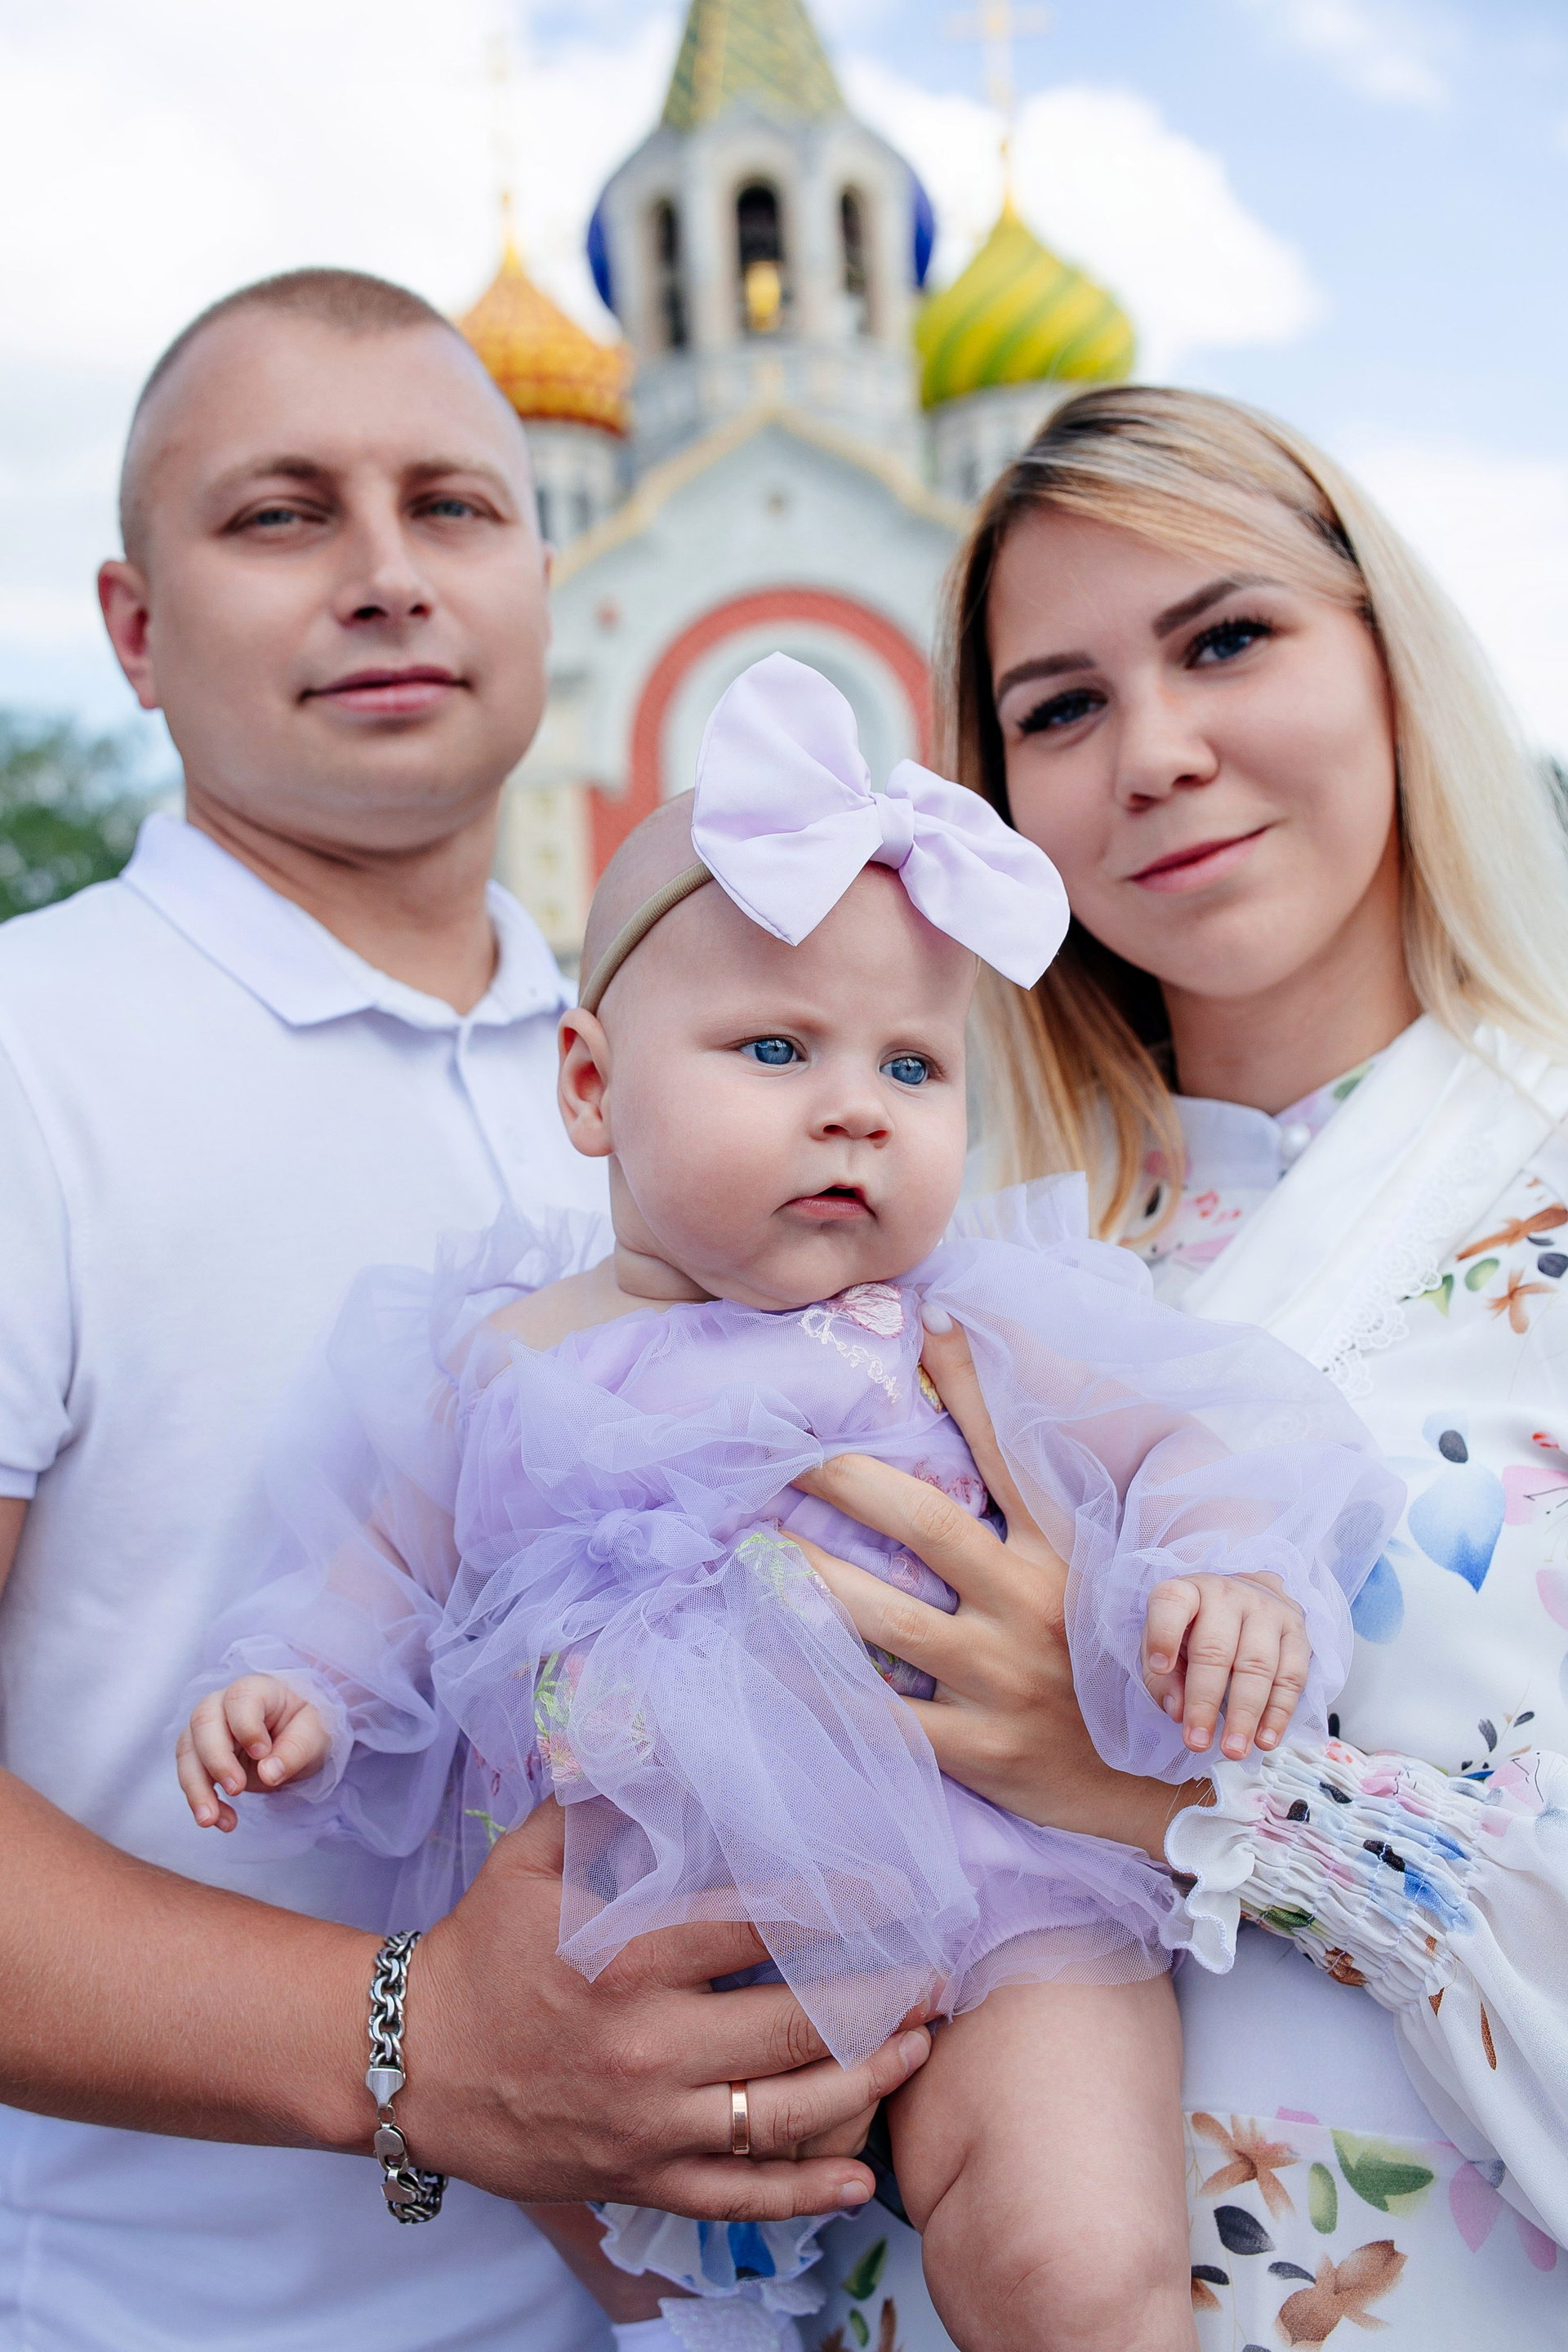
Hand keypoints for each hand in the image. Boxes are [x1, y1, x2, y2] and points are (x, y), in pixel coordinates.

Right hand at [177, 1674, 331, 1829]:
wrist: (295, 1740)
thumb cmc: (305, 1727)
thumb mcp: (315, 1735)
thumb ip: (295, 1751)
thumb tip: (268, 1773)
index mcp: (258, 1689)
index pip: (240, 1698)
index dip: (246, 1726)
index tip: (262, 1753)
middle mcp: (224, 1704)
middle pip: (203, 1722)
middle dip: (215, 1759)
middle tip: (237, 1789)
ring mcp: (207, 1729)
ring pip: (187, 1751)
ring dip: (197, 1789)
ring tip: (212, 1820)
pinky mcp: (200, 1755)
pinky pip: (190, 1775)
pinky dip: (201, 1800)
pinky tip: (220, 1820)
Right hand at [398, 1800, 929, 2214]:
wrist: (409, 2065)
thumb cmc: (482, 1948)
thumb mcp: (530, 1858)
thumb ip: (603, 1798)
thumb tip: (657, 1729)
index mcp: (626, 1958)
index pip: (762, 1926)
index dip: (841, 1904)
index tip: (895, 1888)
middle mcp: (647, 2047)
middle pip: (795, 2026)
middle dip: (879, 1999)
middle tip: (933, 1974)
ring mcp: (648, 2124)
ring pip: (785, 2116)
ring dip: (867, 2085)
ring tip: (917, 2048)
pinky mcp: (640, 2180)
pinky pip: (739, 2197)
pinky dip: (806, 2192)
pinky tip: (863, 2176)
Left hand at [789, 1322, 1209, 1863]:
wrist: (1163, 1786)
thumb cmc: (1106, 1664)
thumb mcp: (1091, 1575)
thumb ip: (1040, 1507)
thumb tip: (987, 1423)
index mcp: (1065, 1556)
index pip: (1012, 1454)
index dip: (972, 1386)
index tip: (925, 1324)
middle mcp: (1032, 1607)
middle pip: (923, 1523)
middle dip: (845, 1478)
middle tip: (779, 1449)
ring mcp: (1002, 1681)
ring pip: (885, 1617)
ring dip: (810, 1578)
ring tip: (752, 1548)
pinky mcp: (979, 1750)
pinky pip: (880, 1717)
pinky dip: (819, 1686)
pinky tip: (767, 1658)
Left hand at [1143, 1571, 1309, 1759]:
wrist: (1247, 1597)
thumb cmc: (1197, 1628)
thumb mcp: (1165, 1643)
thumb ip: (1161, 1678)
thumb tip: (1178, 1712)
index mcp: (1189, 1591)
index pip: (1172, 1603)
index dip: (1163, 1635)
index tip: (1159, 1667)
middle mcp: (1228, 1595)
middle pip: (1216, 1649)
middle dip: (1205, 1700)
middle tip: (1197, 1742)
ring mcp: (1267, 1611)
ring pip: (1258, 1666)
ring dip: (1245, 1714)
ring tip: (1233, 1750)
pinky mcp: (1297, 1632)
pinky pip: (1292, 1677)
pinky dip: (1278, 1714)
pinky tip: (1264, 1740)